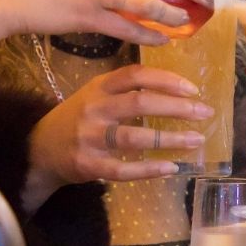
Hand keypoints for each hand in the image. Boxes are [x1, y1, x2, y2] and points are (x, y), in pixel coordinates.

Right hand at [23, 63, 212, 210]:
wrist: (41, 149)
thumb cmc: (78, 117)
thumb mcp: (95, 94)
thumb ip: (125, 88)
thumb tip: (174, 88)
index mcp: (99, 86)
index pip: (136, 76)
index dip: (167, 80)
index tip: (194, 89)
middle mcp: (94, 108)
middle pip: (140, 103)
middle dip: (176, 107)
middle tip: (204, 113)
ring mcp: (90, 137)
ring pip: (135, 137)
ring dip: (170, 138)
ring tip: (196, 140)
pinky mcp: (88, 164)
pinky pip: (123, 169)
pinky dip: (149, 169)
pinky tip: (171, 168)